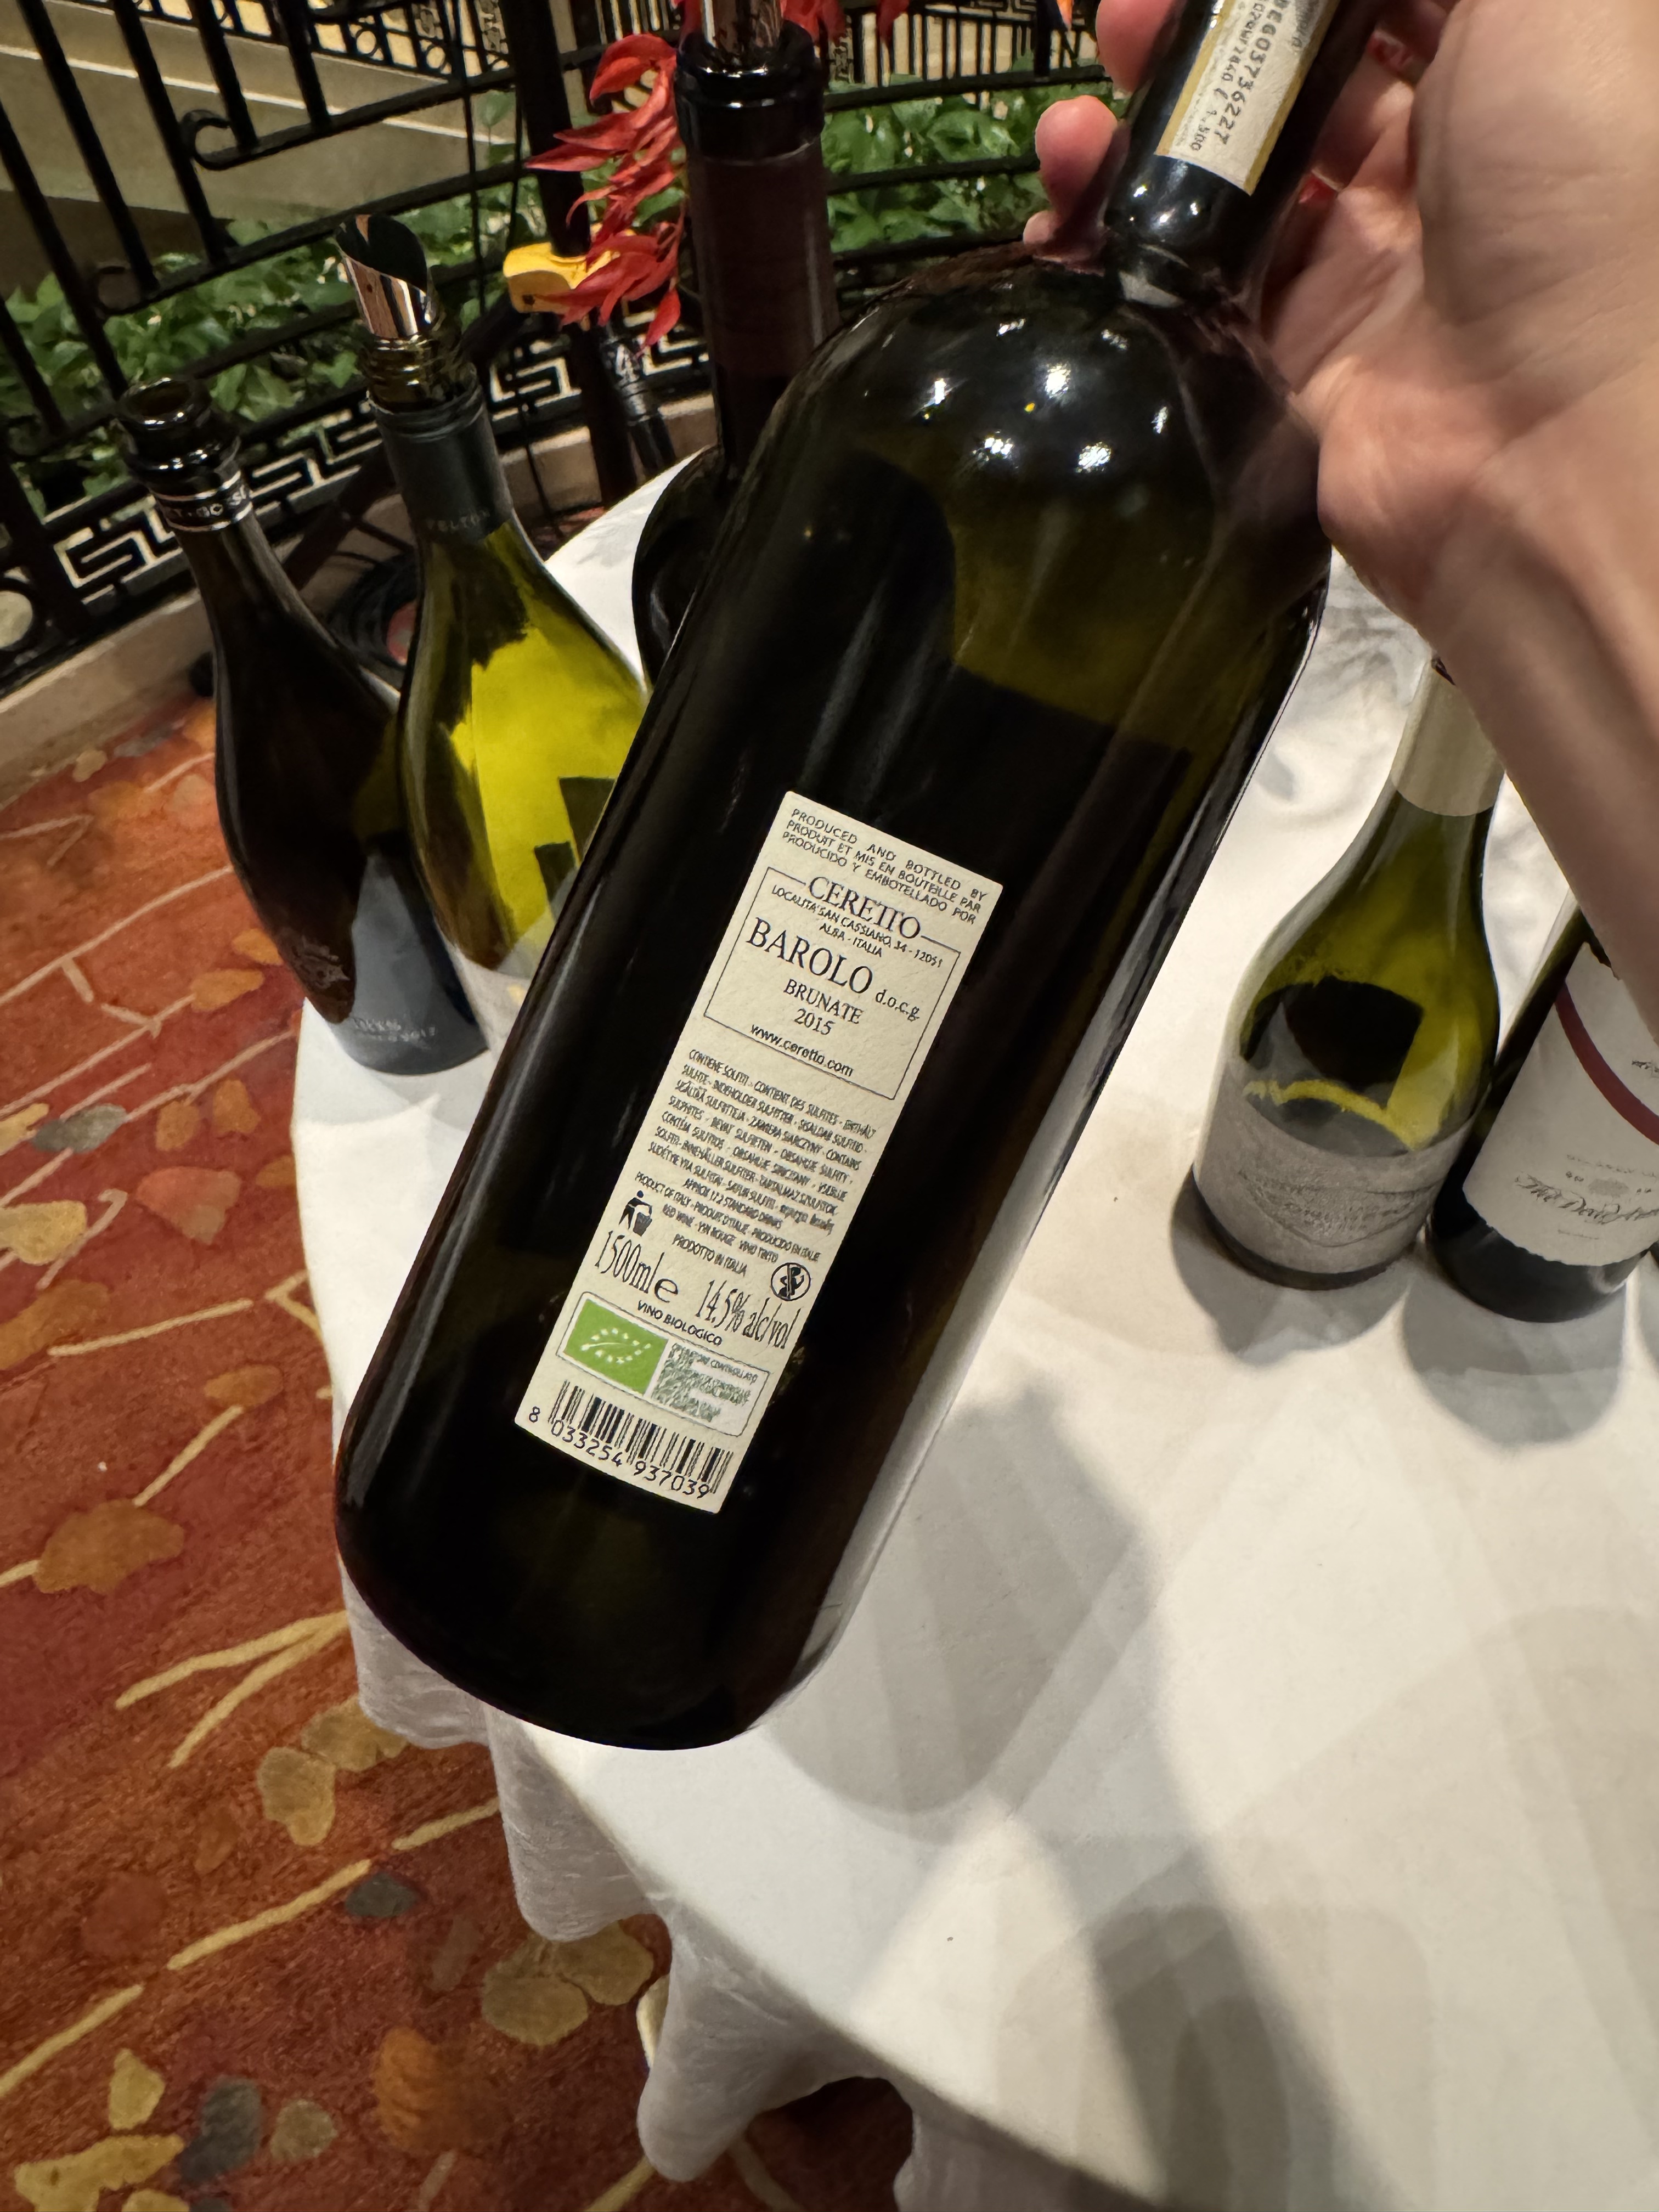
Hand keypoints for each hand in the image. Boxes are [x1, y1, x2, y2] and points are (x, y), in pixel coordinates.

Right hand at [1028, 1, 1658, 638]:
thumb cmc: (1583, 187)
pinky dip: (1123, 247)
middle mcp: (1438, 166)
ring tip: (1077, 122)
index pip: (1380, 7)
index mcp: (1510, 72)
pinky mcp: (1297, 358)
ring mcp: (1362, 267)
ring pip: (1231, 178)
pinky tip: (1070, 213)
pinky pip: (1195, 289)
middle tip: (1123, 21)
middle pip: (1292, 78)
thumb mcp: (1560, 0)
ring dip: (1144, 135)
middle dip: (1201, 42)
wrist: (1554, 432)